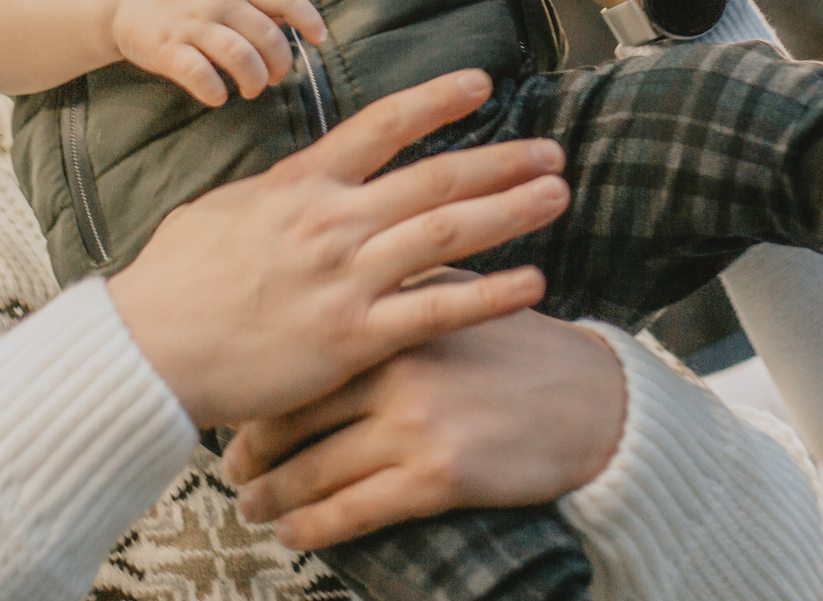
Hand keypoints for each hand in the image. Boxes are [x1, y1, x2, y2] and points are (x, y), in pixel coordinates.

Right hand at [107, 69, 570, 429]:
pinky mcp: (352, 338)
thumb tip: (301, 179)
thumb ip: (276, 193)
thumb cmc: (173, 282)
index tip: (483, 83)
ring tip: (558, 194)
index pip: (381, 125)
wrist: (148, 348)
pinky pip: (437, 310)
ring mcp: (346, 278)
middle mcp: (332, 221)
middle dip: (501, 161)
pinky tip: (534, 284)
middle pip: (435, 178)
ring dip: (511, 211)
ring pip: (448, 233)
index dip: (437, 100)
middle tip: (553, 151)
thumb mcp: (222, 211)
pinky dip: (490, 295)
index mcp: (300, 184)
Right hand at [112, 0, 325, 107]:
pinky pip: (199, 74)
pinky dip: (215, 90)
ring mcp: (192, 25)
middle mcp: (217, 2)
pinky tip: (217, 96)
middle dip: (279, 65)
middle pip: (267, 36)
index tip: (319, 40)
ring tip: (250, 90)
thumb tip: (295, 20)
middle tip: (273, 80)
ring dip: (253, 79)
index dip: (307, 18)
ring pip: (239, 55)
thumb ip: (252, 2)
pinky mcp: (167, 48)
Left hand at [222, 292, 627, 548]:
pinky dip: (313, 529)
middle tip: (231, 467)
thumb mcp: (457, 295)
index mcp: (393, 320)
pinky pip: (354, 511)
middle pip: (295, 416)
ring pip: (314, 470)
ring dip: (272, 496)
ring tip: (252, 507)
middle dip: (253, 449)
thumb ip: (396, 291)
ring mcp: (414, 425)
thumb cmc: (518, 347)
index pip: (301, 357)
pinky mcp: (437, 476)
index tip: (238, 406)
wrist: (591, 401)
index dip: (261, 390)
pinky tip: (293, 536)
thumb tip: (338, 286)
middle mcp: (395, 369)